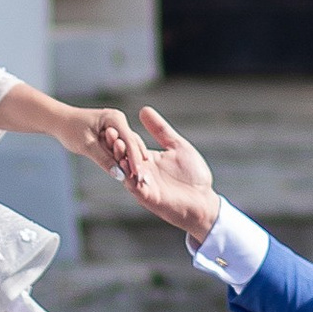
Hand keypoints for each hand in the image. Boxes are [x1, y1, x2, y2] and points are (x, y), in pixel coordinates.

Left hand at [64, 104, 142, 179]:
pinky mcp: (113, 135)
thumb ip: (104, 160)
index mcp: (114, 118)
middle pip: (133, 144)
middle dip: (137, 162)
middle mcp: (119, 121)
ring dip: (132, 162)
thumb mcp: (87, 146)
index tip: (138, 175)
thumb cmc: (70, 129)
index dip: (134, 159)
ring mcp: (117, 127)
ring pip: (129, 147)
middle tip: (143, 181)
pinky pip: (121, 148)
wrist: (59, 121)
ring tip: (139, 179)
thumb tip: (120, 175)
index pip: (129, 140)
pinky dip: (124, 159)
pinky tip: (130, 173)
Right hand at [124, 106, 220, 244]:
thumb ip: (160, 130)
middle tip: (110, 131)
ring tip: (116, 142)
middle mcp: (142, 171)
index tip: (112, 122)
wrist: (202, 201)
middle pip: (123, 156)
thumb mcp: (177, 146)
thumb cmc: (193, 175)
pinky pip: (133, 184)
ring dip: (119, 157)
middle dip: (115, 144)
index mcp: (147, 158)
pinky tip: (124, 163)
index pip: (130, 143)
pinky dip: (127, 174)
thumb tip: (143, 110)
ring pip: (125, 169)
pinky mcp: (147, 196)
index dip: (122, 134)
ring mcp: (143, 184)